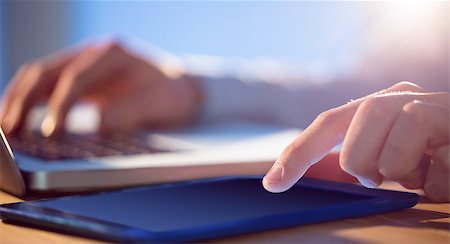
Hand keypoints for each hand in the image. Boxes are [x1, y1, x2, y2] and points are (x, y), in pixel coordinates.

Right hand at [0, 41, 202, 135]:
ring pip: (39, 76)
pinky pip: (45, 86)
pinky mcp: (79, 80)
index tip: (51, 132)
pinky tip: (16, 118)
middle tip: (12, 132)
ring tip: (5, 128)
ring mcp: (83, 64)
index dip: (59, 105)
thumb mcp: (161, 102)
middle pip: (47, 71)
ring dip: (18, 100)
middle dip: (25, 102)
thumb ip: (131, 111)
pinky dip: (27, 101)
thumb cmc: (173, 95)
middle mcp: (93, 53)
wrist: (181, 89)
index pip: (76, 77)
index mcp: (114, 53)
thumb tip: (97, 123)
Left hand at [263, 82, 448, 201]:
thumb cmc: (437, 155)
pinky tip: (447, 171)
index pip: (328, 124)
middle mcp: (399, 97)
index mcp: (378, 105)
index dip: (298, 154)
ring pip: (386, 150)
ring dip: (403, 174)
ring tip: (425, 170)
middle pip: (353, 137)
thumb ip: (354, 164)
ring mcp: (428, 105)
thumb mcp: (391, 159)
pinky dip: (436, 183)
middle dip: (367, 169)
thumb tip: (310, 176)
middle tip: (393, 174)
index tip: (273, 183)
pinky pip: (427, 166)